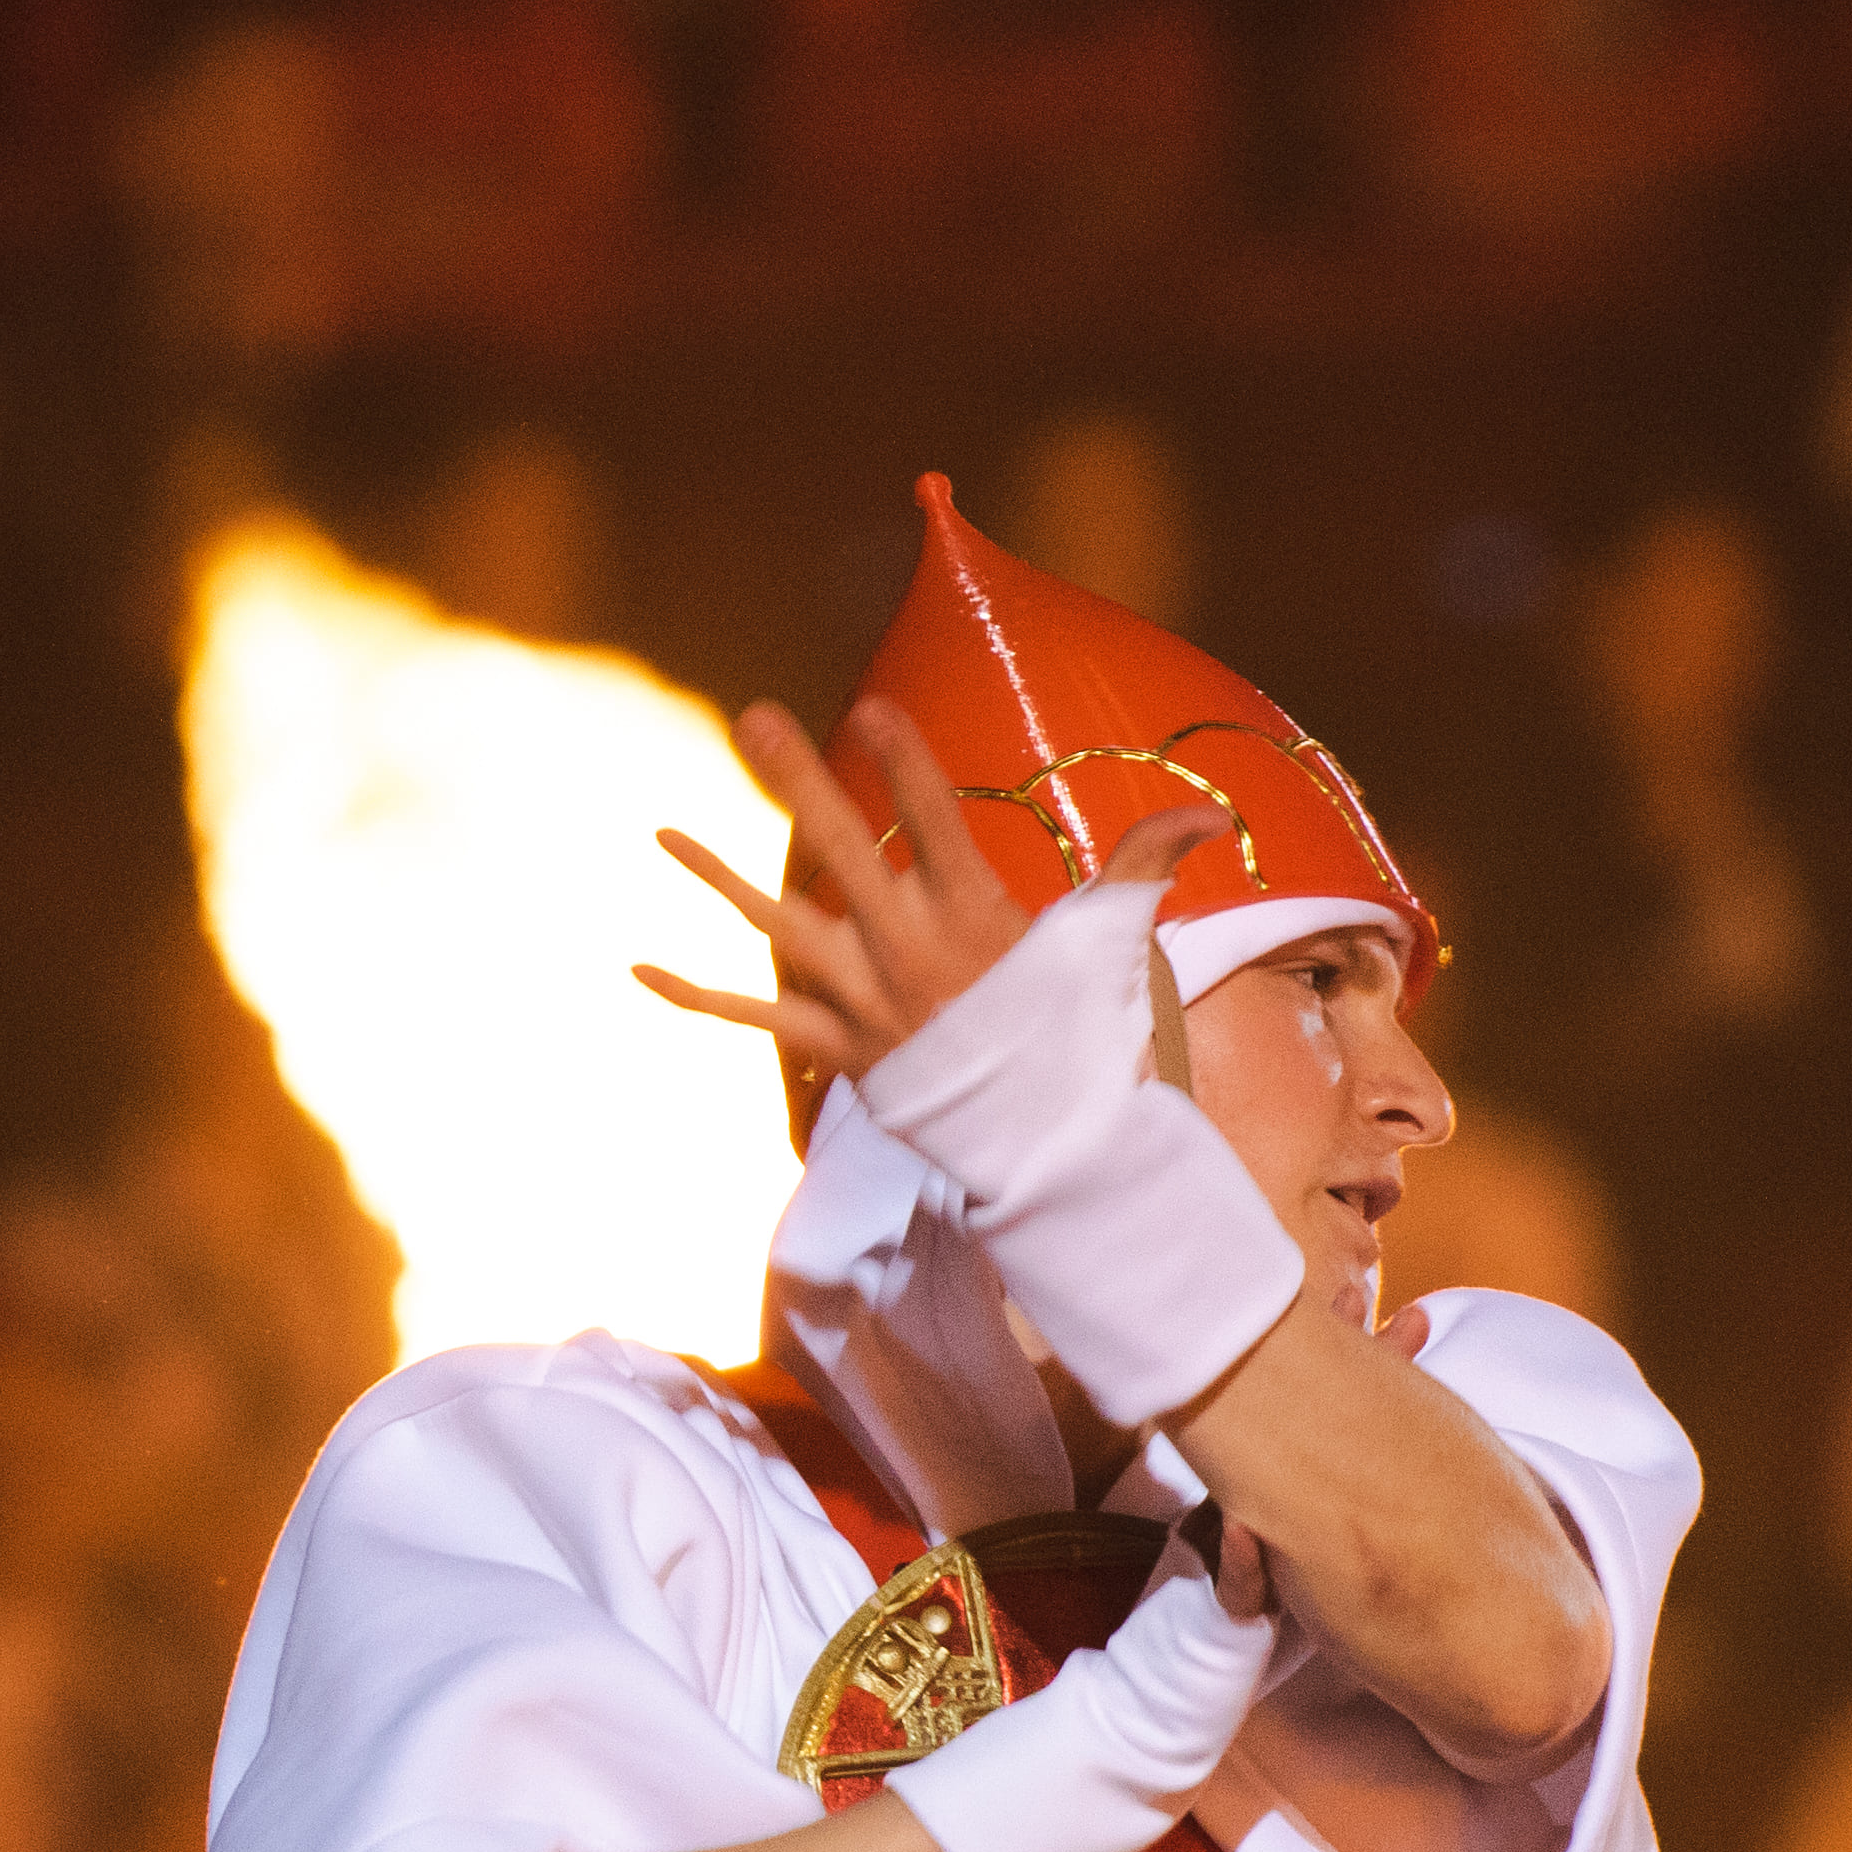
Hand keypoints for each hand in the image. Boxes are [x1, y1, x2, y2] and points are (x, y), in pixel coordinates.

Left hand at [635, 695, 1222, 1096]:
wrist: (1048, 1145)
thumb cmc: (1082, 1034)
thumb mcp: (1112, 944)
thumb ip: (1147, 864)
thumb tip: (1214, 815)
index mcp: (974, 914)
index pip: (937, 820)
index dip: (908, 762)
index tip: (877, 706)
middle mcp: (909, 949)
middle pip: (842, 849)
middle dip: (798, 778)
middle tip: (756, 715)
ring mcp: (864, 999)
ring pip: (778, 925)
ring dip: (716, 876)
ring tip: (662, 832)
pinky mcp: (835, 1045)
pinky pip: (753, 1018)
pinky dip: (694, 997)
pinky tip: (638, 969)